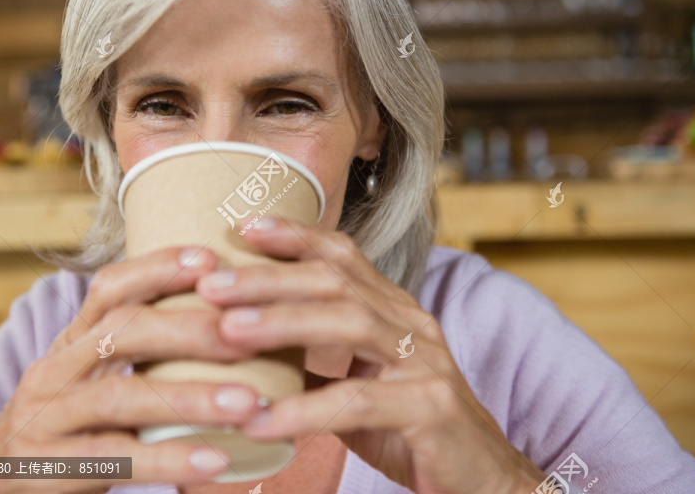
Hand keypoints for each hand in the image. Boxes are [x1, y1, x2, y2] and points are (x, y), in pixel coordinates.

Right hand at [0, 246, 263, 492]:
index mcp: (71, 344)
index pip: (110, 288)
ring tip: (249, 403)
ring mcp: (46, 419)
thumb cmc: (66, 428)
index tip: (211, 258)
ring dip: (192, 397)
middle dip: (190, 329)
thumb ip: (138, 357)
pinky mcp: (47, 468)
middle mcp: (54, 371)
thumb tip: (229, 333)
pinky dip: (169, 459)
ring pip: (121, 396)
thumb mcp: (88, 381)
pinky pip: (113, 459)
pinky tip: (217, 462)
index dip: (158, 267)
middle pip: (123, 331)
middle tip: (248, 335)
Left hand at [195, 216, 546, 493]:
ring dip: (282, 323)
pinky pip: (357, 403)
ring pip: (350, 323)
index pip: (344, 256)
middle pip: (337, 280)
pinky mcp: (430, 409)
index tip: (245, 226)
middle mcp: (412, 324)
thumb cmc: (410, 429)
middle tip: (210, 284)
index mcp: (394, 311)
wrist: (484, 482)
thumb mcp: (359, 384)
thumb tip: (244, 344)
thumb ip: (315, 361)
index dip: (296, 236)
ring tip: (226, 332)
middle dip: (270, 277)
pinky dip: (302, 410)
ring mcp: (425, 363)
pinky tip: (258, 421)